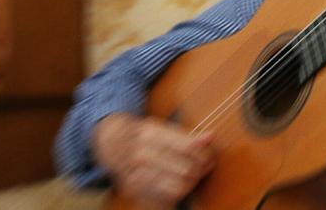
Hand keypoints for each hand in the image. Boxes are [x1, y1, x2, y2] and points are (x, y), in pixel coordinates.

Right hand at [93, 113, 214, 205]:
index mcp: (151, 134)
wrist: (115, 145)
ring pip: (179, 186)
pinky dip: (177, 193)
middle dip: (200, 170)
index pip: (188, 148)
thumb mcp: (164, 128)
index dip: (204, 155)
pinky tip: (178, 184)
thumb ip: (188, 135)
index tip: (209, 157)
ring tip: (192, 176)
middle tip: (203, 167)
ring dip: (191, 183)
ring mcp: (137, 173)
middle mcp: (142, 154)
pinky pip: (167, 198)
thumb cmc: (145, 136)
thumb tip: (210, 137)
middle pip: (186, 169)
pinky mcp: (135, 190)